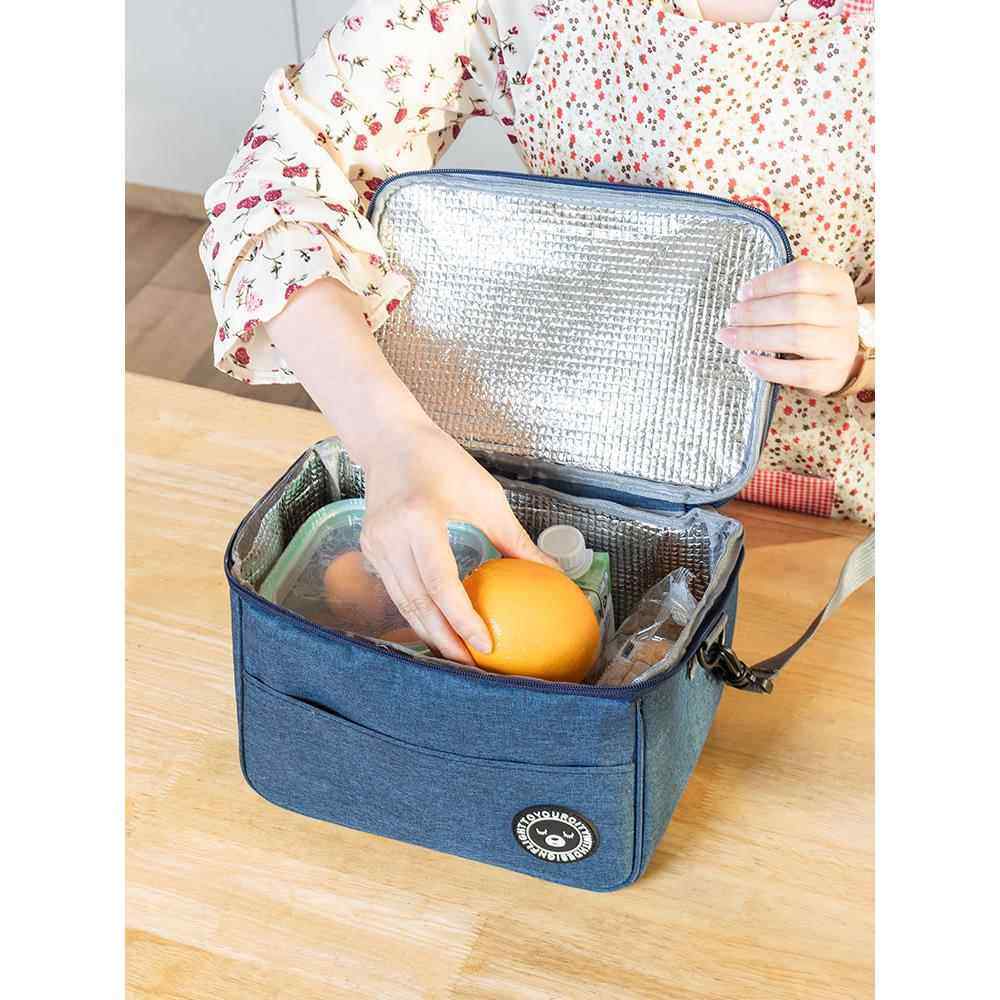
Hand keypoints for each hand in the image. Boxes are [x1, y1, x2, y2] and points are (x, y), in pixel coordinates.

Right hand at [360, 419, 555, 664]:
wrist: (391, 439)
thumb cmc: (443, 461)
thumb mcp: (486, 497)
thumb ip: (515, 541)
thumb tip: (553, 574)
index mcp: (419, 518)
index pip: (440, 582)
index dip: (462, 619)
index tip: (486, 645)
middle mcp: (390, 535)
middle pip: (417, 603)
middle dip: (445, 641)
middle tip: (473, 667)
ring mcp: (375, 544)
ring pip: (403, 603)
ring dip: (430, 633)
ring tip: (458, 657)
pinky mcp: (369, 548)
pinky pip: (395, 590)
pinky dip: (417, 613)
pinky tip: (438, 629)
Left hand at [715, 259, 860, 396]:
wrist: (838, 357)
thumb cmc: (811, 323)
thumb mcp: (805, 298)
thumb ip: (779, 294)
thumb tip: (742, 300)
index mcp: (837, 284)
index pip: (802, 275)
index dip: (767, 283)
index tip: (742, 294)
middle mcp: (845, 312)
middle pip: (795, 306)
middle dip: (755, 312)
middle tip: (731, 316)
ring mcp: (842, 344)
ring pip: (796, 337)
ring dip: (755, 337)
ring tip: (730, 337)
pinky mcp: (833, 373)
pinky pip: (799, 372)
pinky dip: (769, 367)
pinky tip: (748, 361)